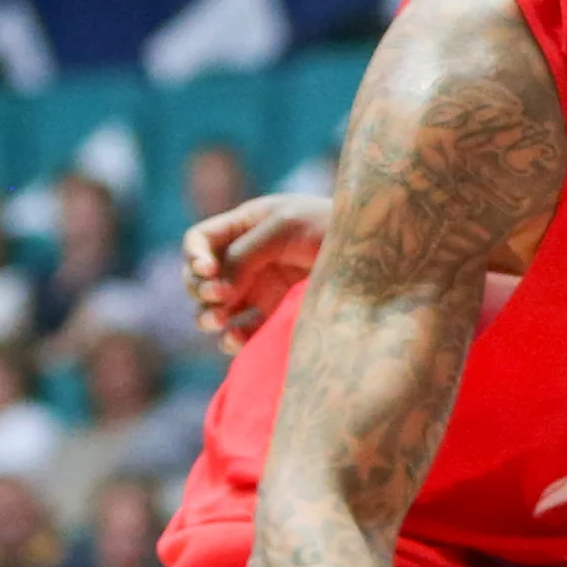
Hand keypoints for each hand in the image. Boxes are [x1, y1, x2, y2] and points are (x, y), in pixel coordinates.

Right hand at [184, 193, 333, 351]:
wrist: (372, 255)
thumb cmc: (329, 226)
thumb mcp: (284, 226)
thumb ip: (245, 252)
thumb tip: (217, 288)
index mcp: (244, 227)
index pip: (199, 241)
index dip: (194, 257)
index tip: (209, 271)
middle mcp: (246, 259)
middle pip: (199, 279)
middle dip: (200, 290)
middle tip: (219, 297)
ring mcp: (259, 290)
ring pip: (214, 310)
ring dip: (208, 317)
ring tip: (220, 322)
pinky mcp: (274, 317)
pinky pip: (240, 334)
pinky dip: (232, 340)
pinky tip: (236, 339)